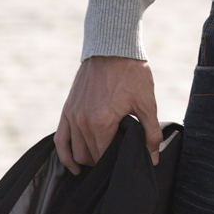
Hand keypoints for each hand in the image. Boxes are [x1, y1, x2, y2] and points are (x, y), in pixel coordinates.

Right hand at [55, 56, 161, 173]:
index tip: (125, 163)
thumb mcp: (147, 102)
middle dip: (104, 162)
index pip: (104, 157)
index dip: (115, 163)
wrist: (113, 48)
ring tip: (102, 162)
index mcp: (102, 122)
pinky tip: (73, 165)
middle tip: (118, 159)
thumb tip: (153, 159)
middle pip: (90, 156)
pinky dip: (65, 155)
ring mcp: (72, 115)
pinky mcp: (67, 109)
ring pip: (75, 151)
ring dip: (87, 159)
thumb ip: (150, 132)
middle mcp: (83, 122)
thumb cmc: (132, 73)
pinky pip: (60, 139)